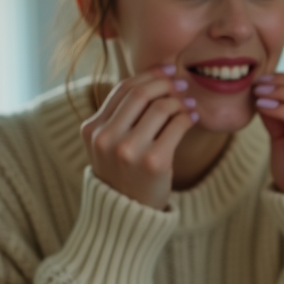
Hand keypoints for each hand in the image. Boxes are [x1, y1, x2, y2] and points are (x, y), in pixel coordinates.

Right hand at [80, 66, 197, 209]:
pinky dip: (188, 116)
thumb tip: (154, 78)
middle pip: (141, 93)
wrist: (127, 214)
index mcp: (91, 128)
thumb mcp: (108, 144)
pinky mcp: (154, 161)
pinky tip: (192, 117)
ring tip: (188, 103)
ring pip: (161, 107)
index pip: (122, 89)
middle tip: (181, 84)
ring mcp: (129, 150)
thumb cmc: (123, 173)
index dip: (148, 75)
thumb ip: (120, 115)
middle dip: (165, 83)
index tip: (167, 70)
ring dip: (179, 100)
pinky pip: (177, 125)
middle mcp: (106, 138)